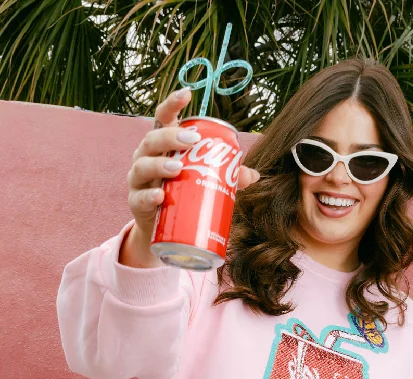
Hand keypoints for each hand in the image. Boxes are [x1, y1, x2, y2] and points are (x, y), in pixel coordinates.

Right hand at [127, 88, 260, 240]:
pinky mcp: (136, 202)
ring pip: (143, 165)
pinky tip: (160, 196)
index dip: (172, 104)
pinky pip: (140, 197)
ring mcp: (138, 179)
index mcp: (162, 145)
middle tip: (192, 141)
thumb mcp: (202, 181)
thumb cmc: (181, 194)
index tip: (187, 94)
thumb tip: (254, 175)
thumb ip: (226, 176)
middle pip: (152, 139)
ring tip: (177, 168)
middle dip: (170, 137)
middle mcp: (146, 157)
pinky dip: (149, 196)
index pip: (163, 118)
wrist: (162, 228)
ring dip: (159, 165)